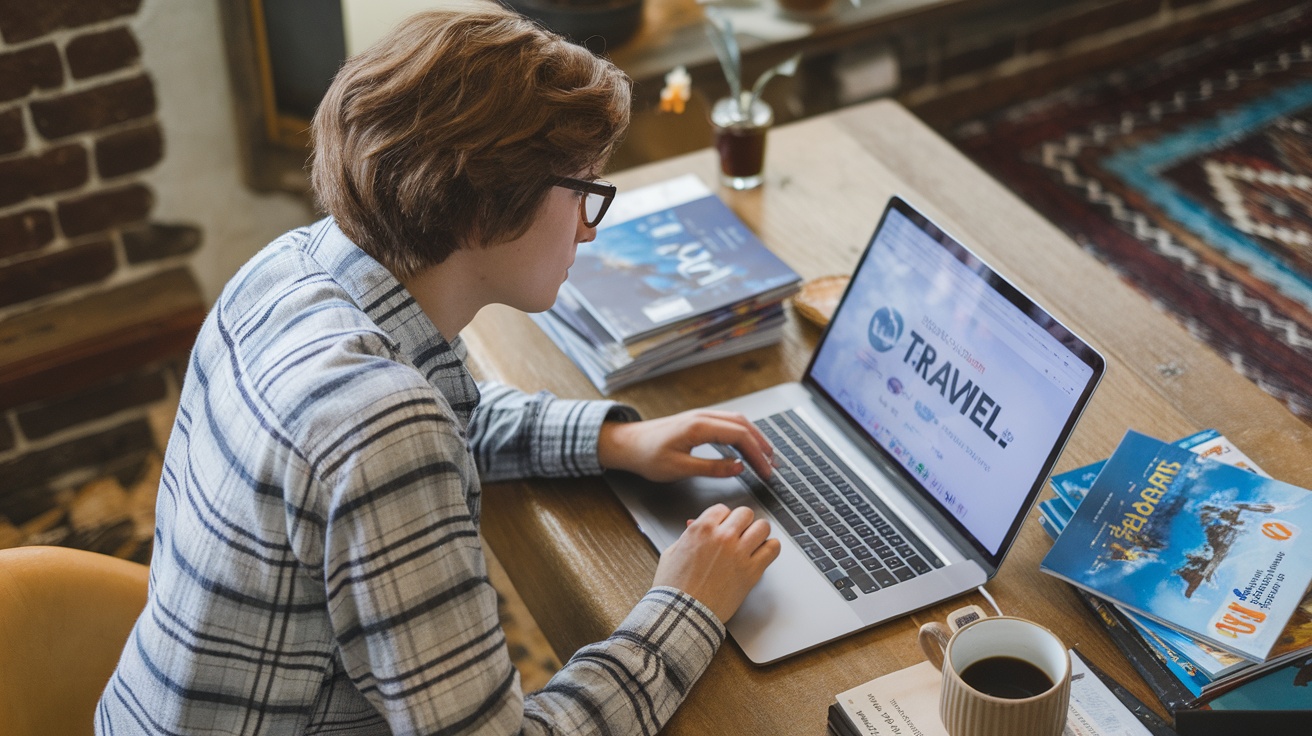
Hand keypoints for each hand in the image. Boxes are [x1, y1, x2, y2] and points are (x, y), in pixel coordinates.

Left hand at [597, 410, 773, 482]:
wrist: (627, 443)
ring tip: (766, 456)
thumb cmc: (647, 456)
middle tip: (774, 465)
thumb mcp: (679, 468)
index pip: (739, 436)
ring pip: (737, 422)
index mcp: (699, 426)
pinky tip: (745, 447)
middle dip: (761, 445)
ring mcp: (700, 417)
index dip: (757, 454)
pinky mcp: (697, 422)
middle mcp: (703, 417)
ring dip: (754, 437)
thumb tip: (738, 467)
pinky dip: (742, 434)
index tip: (766, 471)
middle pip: (743, 425)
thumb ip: (711, 468)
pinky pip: (727, 423)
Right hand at [652, 503, 780, 622]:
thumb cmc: (674, 588)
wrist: (682, 614)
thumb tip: (695, 526)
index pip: (722, 509)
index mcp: (701, 529)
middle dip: (741, 523)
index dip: (723, 519)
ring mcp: (739, 553)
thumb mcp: (672, 553)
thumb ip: (687, 536)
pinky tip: (762, 553)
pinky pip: (772, 548)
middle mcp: (722, 537)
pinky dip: (770, 548)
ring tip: (753, 542)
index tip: (723, 527)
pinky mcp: (751, 571)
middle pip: (744, 514)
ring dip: (758, 533)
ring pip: (762, 527)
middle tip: (738, 533)